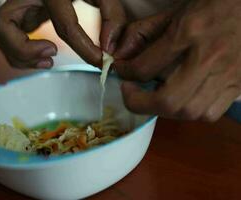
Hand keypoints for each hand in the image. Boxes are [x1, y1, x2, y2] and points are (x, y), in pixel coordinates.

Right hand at [0, 0, 125, 68]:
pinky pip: (5, 39)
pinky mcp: (16, 13)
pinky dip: (20, 55)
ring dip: (21, 57)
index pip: (65, 25)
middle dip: (25, 52)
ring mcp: (16, 4)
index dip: (84, 48)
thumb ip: (111, 15)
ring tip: (47, 60)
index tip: (99, 61)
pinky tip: (42, 54)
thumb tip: (108, 48)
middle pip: (3, 27)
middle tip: (52, 55)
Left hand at [116, 0, 240, 120]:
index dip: (125, 73)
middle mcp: (209, 57)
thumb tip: (119, 54)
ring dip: (164, 110)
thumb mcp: (176, 11)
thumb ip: (145, 32)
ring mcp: (227, 74)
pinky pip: (210, 113)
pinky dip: (190, 112)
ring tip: (154, 96)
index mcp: (189, 31)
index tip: (121, 71)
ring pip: (189, 112)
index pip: (145, 67)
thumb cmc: (215, 4)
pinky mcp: (239, 85)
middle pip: (168, 101)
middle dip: (139, 103)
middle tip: (130, 92)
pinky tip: (182, 98)